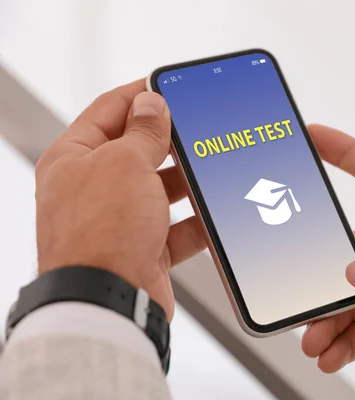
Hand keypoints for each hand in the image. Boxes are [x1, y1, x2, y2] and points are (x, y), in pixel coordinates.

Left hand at [35, 80, 206, 319]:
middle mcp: (94, 187)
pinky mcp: (143, 248)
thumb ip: (143, 131)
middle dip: (171, 143)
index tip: (172, 87)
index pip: (111, 110)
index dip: (142, 94)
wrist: (108, 301)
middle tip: (199, 131)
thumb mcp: (125, 163)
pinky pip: (176, 227)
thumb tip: (151, 103)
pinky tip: (214, 215)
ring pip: (161, 190)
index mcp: (75, 158)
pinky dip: (196, 222)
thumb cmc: (100, 235)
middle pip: (139, 150)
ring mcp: (119, 220)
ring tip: (211, 172)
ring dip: (187, 184)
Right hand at [302, 125, 354, 399]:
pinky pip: (353, 331)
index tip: (315, 137)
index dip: (349, 152)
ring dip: (325, 317)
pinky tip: (330, 352)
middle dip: (319, 272)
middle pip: (346, 250)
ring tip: (317, 338)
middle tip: (304, 290)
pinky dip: (337, 342)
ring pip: (344, 296)